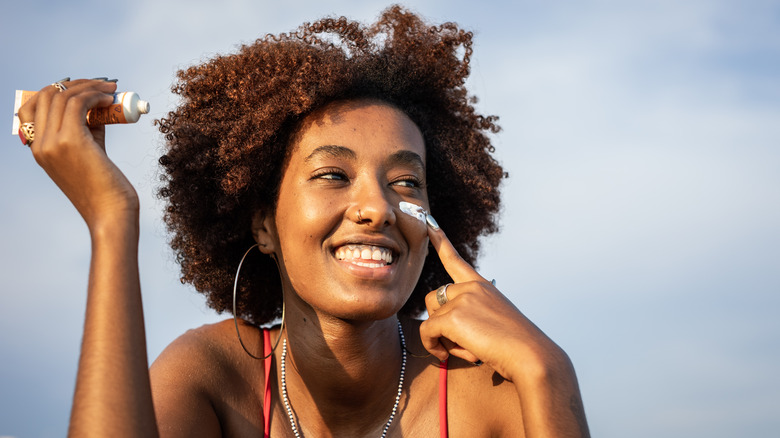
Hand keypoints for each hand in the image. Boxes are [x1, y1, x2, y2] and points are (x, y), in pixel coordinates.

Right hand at [17, 79, 138, 228]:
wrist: (111, 213)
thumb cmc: (106, 187)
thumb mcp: (90, 152)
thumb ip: (87, 128)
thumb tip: (97, 104)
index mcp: (39, 149)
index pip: (31, 107)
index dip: (55, 91)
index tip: (82, 87)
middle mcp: (40, 145)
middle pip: (47, 95)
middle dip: (77, 84)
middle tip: (102, 84)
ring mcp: (52, 143)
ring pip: (63, 96)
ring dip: (90, 86)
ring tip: (112, 89)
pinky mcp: (71, 141)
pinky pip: (78, 103)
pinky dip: (95, 95)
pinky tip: (111, 98)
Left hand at [419, 221, 567, 382]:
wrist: (531, 356)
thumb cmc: (515, 347)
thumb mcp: (495, 321)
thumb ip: (471, 316)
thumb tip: (441, 325)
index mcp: (482, 286)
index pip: (455, 260)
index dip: (440, 241)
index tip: (429, 223)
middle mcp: (471, 287)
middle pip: (433, 300)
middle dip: (439, 323)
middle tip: (461, 343)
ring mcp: (462, 299)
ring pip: (430, 318)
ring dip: (440, 337)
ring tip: (466, 350)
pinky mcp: (453, 316)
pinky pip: (427, 332)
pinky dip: (432, 346)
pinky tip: (445, 356)